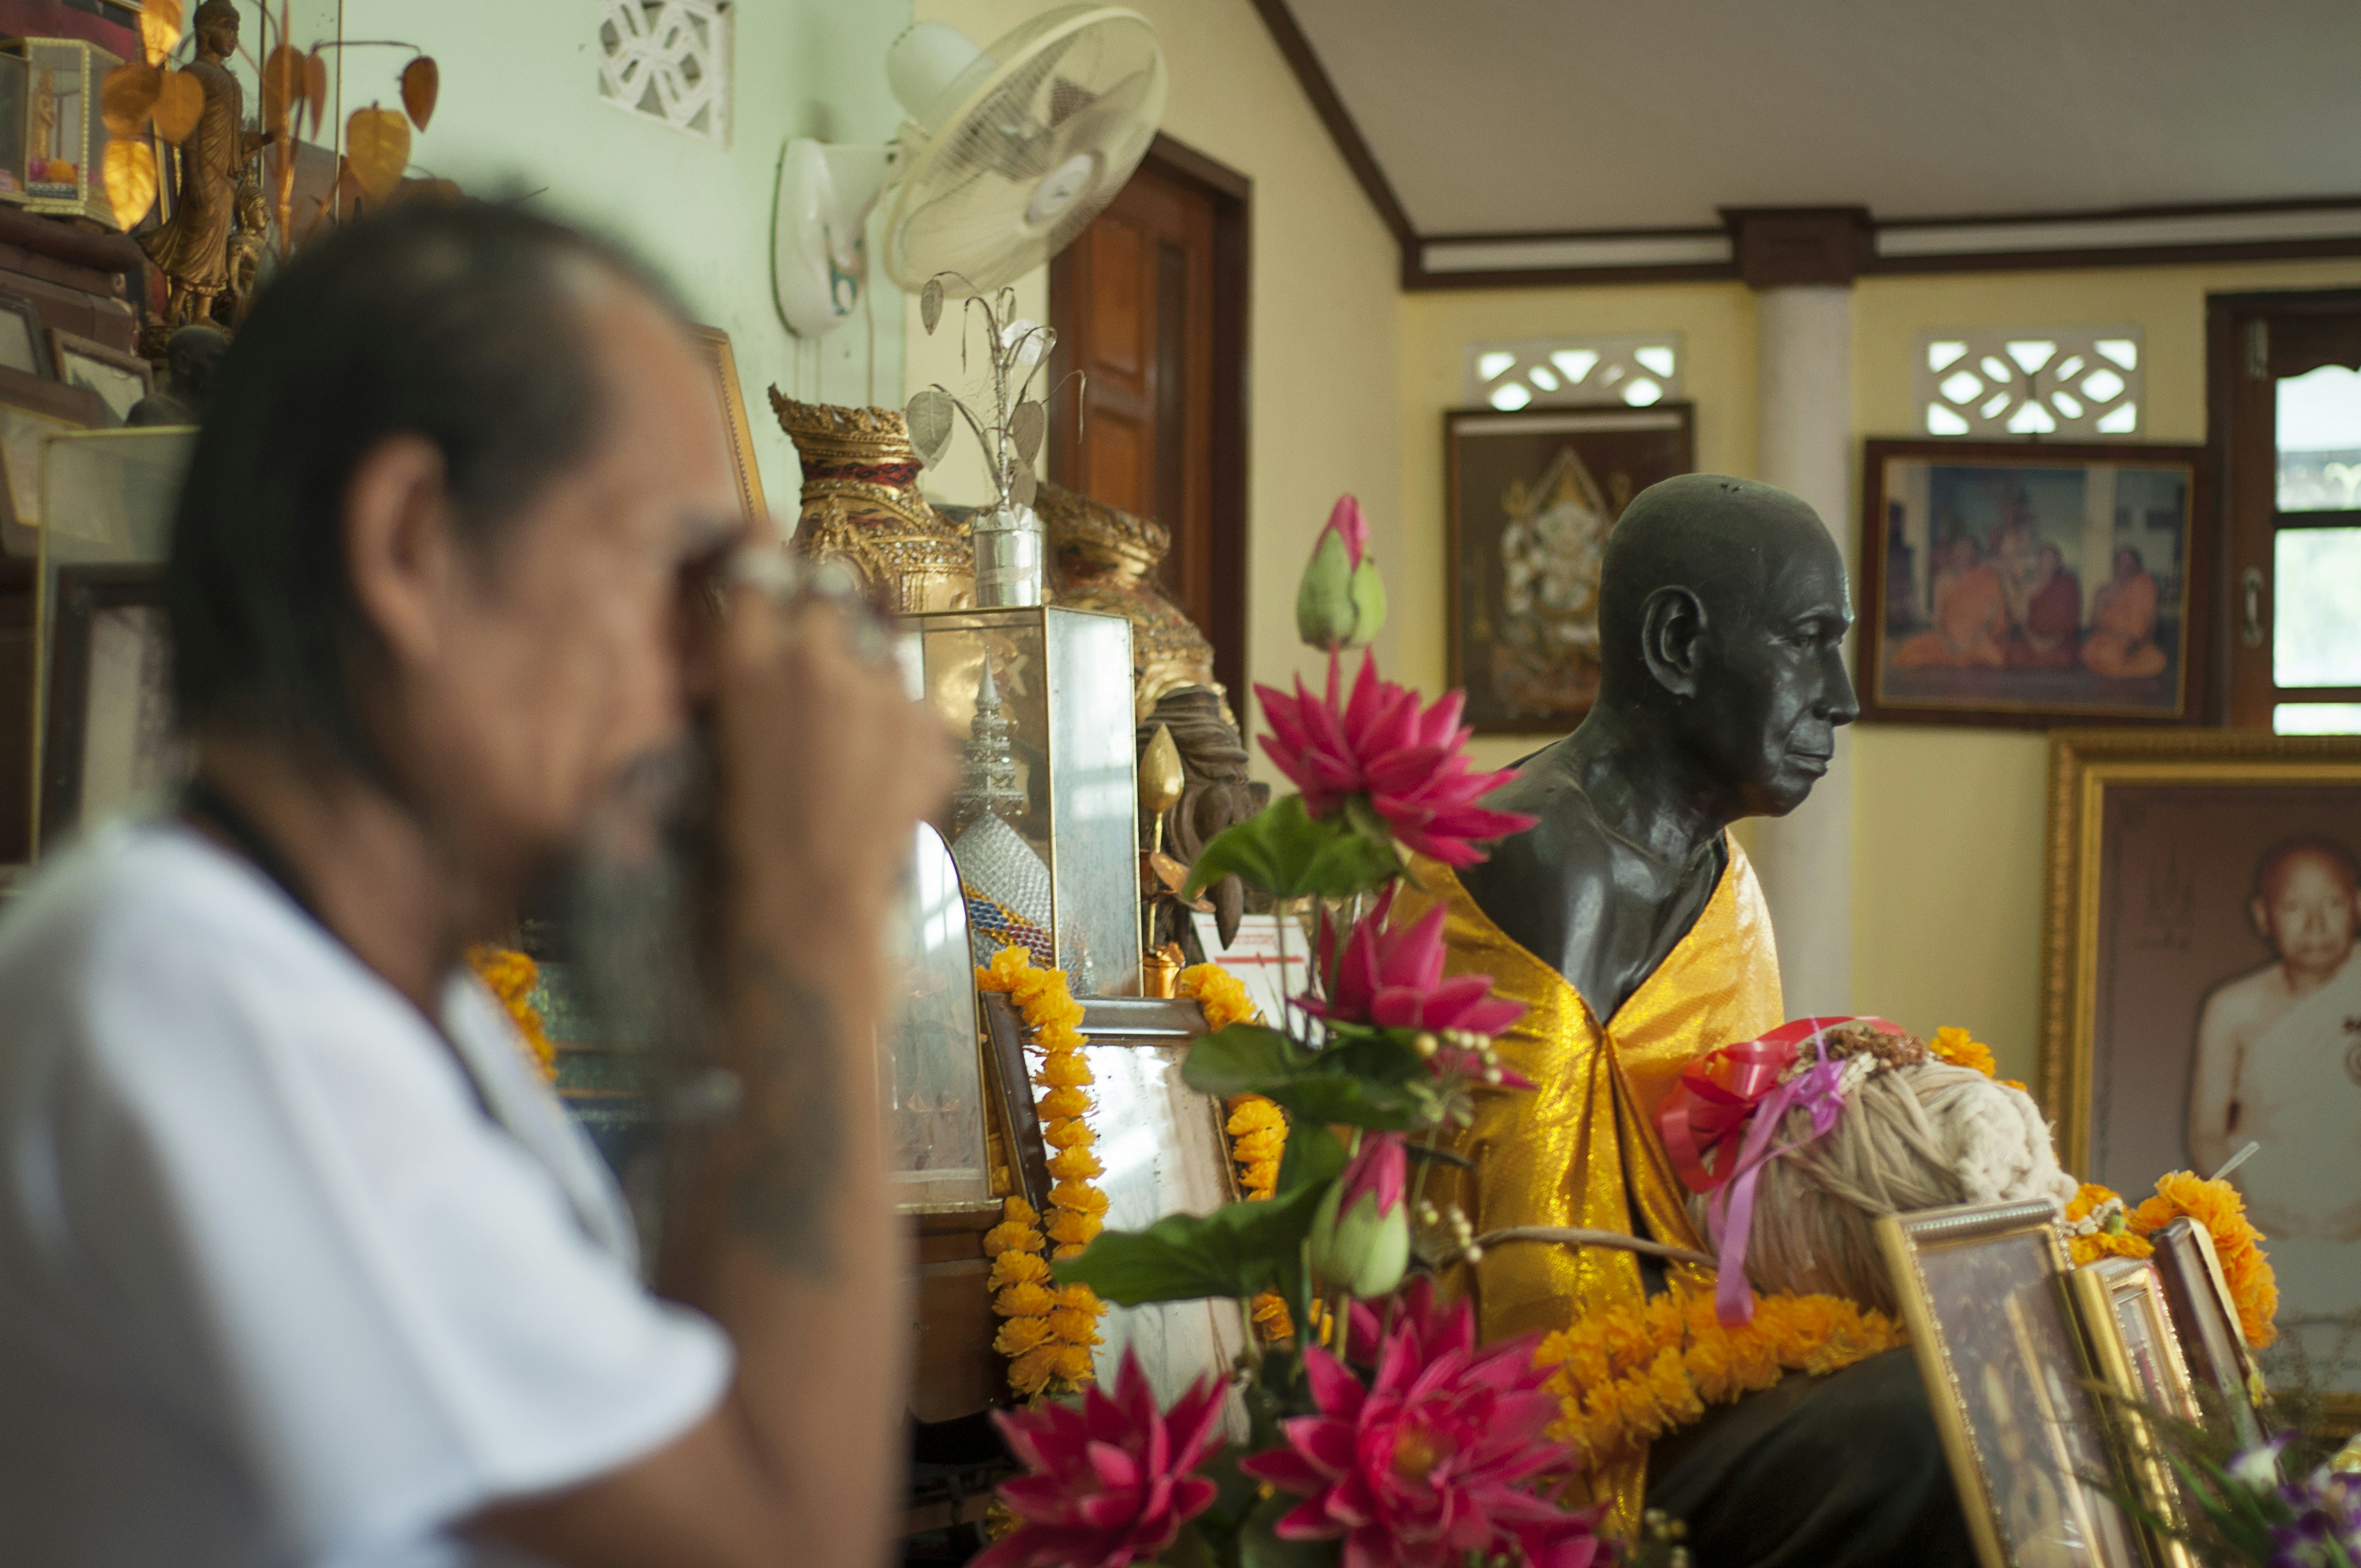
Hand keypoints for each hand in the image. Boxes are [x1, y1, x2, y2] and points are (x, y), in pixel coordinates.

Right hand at [710, 573, 954, 1006]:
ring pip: (879, 642)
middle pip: (829, 587)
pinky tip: (870, 768)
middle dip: (821, 606)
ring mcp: (882, 691)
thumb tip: (754, 639)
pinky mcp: (926, 728)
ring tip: (843, 724)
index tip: (769, 548)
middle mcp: (818, 658)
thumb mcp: (712, 742)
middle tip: (812, 645)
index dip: (766, 554)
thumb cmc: (737, 840)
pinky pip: (910, 701)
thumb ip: (737, 674)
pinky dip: (895, 724)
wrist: (806, 910)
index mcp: (749, 658)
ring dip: (862, 665)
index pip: (761, 561)